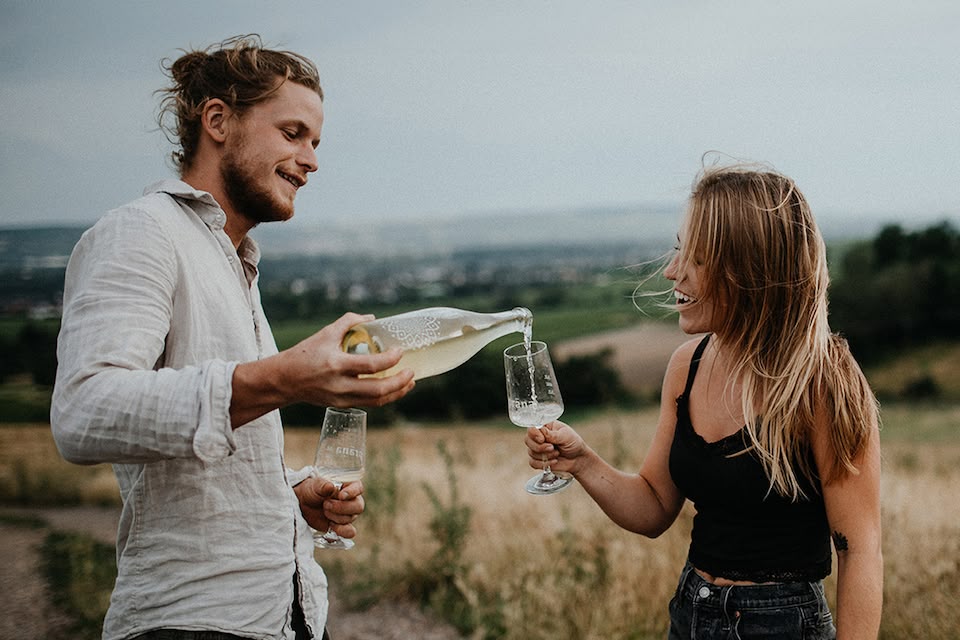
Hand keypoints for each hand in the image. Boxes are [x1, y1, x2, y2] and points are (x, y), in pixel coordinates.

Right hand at [230, 313, 415, 426]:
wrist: (284, 380)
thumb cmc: (305, 354)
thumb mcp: (325, 333)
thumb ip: (349, 322)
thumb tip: (373, 318)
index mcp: (336, 364)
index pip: (371, 366)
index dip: (390, 359)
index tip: (400, 351)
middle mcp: (340, 385)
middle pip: (378, 389)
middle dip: (399, 382)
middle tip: (411, 371)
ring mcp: (342, 398)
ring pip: (376, 401)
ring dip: (397, 392)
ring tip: (409, 382)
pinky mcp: (342, 405)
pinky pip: (369, 404)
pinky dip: (385, 397)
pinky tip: (394, 388)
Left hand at [295, 476, 364, 538]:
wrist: (303, 504)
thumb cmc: (312, 491)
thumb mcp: (314, 485)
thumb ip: (322, 485)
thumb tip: (331, 487)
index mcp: (348, 486)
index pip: (358, 488)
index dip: (352, 492)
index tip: (341, 496)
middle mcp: (352, 500)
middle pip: (358, 507)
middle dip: (341, 508)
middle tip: (325, 504)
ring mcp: (349, 514)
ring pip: (351, 518)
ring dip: (335, 517)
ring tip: (324, 511)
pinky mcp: (343, 526)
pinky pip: (350, 532)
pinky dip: (341, 531)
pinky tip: (331, 525)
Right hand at [525, 420, 585, 475]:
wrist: (578, 459)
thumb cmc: (573, 443)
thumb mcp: (566, 436)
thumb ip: (553, 434)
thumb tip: (542, 432)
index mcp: (545, 426)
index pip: (531, 428)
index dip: (534, 434)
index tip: (542, 439)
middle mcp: (539, 436)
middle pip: (528, 440)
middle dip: (540, 447)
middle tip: (552, 448)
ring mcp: (537, 448)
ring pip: (531, 452)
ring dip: (545, 456)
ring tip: (557, 454)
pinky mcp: (538, 460)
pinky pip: (533, 463)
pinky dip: (543, 464)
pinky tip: (554, 461)